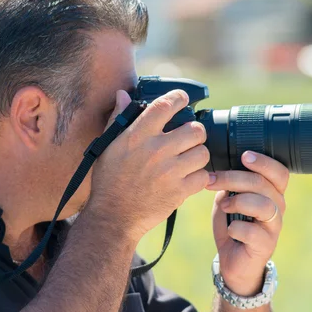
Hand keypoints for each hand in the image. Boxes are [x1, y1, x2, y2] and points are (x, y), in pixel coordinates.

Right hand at [87, 89, 210, 241]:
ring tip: (188, 159)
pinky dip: (198, 177)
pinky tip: (187, 178)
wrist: (113, 216)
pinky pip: (203, 176)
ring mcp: (169, 171)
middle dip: (195, 132)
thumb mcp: (107, 146)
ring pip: (203, 153)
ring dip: (198, 155)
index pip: (165, 106)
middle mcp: (156, 150)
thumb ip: (118, 119)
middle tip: (188, 138)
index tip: (183, 99)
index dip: (179, 98)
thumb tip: (123, 94)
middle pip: (195, 130)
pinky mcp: (179, 191)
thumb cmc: (109, 180)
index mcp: (138, 136)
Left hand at [206, 151, 288, 296]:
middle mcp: (277, 206)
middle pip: (262, 183)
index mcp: (272, 192)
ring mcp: (274, 226)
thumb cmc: (233, 224)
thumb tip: (221, 166)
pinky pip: (252, 231)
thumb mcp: (229, 199)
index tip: (243, 156)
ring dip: (237, 201)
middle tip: (212, 180)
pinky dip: (236, 228)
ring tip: (224, 206)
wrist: (233, 261)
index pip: (279, 171)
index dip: (264, 162)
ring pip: (262, 204)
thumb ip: (230, 184)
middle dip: (233, 178)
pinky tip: (230, 231)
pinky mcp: (265, 245)